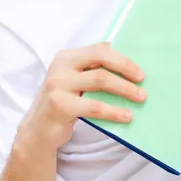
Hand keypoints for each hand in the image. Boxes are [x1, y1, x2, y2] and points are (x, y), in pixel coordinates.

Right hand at [20, 42, 146, 149]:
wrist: (38, 131)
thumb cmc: (64, 103)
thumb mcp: (74, 81)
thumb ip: (93, 69)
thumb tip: (127, 64)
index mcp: (67, 56)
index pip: (99, 49)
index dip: (122, 58)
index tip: (140, 70)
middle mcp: (61, 66)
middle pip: (100, 59)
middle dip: (125, 68)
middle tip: (143, 80)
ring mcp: (58, 84)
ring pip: (100, 80)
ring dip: (124, 89)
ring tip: (140, 98)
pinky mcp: (60, 105)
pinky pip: (94, 106)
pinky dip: (114, 111)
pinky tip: (127, 116)